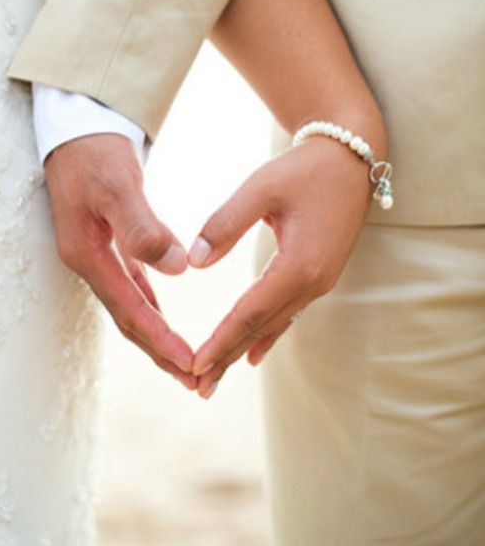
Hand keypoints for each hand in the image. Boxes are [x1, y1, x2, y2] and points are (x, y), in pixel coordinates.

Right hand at [44, 134, 196, 388]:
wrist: (76, 126)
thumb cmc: (94, 153)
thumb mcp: (118, 185)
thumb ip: (144, 228)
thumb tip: (177, 269)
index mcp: (87, 255)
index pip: (129, 310)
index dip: (160, 340)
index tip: (192, 364)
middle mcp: (88, 262)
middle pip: (128, 319)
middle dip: (161, 352)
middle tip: (196, 382)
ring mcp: (94, 254)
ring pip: (130, 306)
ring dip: (157, 335)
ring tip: (186, 363)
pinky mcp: (105, 243)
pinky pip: (129, 285)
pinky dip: (149, 305)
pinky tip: (162, 316)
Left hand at [189, 135, 378, 397]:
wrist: (351, 157)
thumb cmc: (303, 169)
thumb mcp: (261, 188)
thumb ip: (226, 223)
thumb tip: (195, 261)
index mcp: (298, 265)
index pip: (251, 314)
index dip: (221, 342)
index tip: (194, 366)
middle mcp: (312, 282)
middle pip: (261, 328)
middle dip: (228, 358)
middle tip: (196, 389)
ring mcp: (319, 282)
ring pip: (273, 325)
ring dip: (242, 351)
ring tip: (214, 379)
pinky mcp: (318, 275)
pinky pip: (288, 314)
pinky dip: (267, 336)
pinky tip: (253, 356)